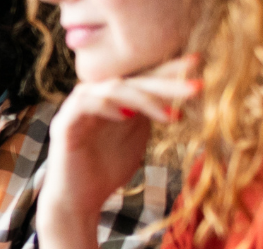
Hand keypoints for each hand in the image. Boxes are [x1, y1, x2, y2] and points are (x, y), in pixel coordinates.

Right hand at [36, 55, 199, 248]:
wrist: (79, 199)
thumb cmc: (107, 168)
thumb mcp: (136, 135)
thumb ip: (148, 112)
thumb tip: (178, 92)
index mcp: (111, 97)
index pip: (140, 77)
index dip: (168, 69)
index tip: (198, 63)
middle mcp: (93, 96)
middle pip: (130, 80)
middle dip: (164, 82)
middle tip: (197, 86)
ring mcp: (76, 108)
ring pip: (110, 88)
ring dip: (143, 98)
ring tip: (173, 115)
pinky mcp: (64, 124)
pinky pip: (83, 104)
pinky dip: (105, 105)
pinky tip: (127, 115)